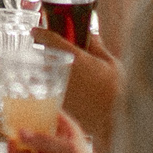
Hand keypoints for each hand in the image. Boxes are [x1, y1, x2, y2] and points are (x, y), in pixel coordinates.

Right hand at [23, 108, 110, 152]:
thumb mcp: (67, 151)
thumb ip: (44, 140)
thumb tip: (23, 132)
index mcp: (68, 130)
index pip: (48, 113)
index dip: (33, 111)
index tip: (17, 113)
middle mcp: (60, 142)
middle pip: (35, 132)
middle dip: (21, 137)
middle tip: (10, 145)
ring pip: (32, 149)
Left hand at [33, 27, 121, 152]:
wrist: (115, 120)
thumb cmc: (117, 91)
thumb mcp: (111, 63)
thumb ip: (97, 46)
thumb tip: (91, 33)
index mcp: (76, 58)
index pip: (50, 40)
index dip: (40, 33)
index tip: (35, 31)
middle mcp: (63, 72)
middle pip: (44, 58)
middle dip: (44, 54)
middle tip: (50, 52)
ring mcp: (59, 89)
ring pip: (44, 76)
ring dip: (46, 72)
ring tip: (55, 73)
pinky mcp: (60, 105)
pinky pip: (50, 92)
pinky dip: (51, 88)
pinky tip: (65, 91)